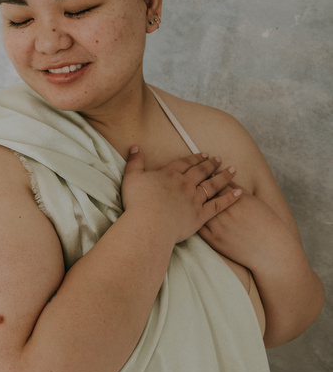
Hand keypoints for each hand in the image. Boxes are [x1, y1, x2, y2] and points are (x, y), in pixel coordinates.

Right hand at [121, 148, 241, 243]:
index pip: (185, 163)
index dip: (194, 158)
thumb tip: (135, 147)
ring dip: (223, 176)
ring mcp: (194, 199)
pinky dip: (229, 199)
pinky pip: (218, 205)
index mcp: (170, 174)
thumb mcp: (132, 178)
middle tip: (219, 159)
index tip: (203, 154)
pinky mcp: (200, 216)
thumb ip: (135, 162)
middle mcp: (185, 184)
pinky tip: (239, 193)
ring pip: (212, 185)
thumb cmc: (137, 203)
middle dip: (211, 164)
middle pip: (201, 171)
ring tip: (233, 170)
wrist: (149, 224)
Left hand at [198, 183, 292, 270]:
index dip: (208, 177)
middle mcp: (226, 211)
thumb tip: (224, 177)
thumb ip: (237, 189)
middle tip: (191, 183)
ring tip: (189, 198)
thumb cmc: (266, 223)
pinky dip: (194, 219)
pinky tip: (193, 215)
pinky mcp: (214, 240)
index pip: (216, 182)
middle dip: (197, 187)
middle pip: (204, 194)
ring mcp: (218, 226)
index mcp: (237, 199)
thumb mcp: (253, 201)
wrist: (271, 250)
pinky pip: (198, 226)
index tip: (204, 174)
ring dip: (194, 203)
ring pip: (199, 210)